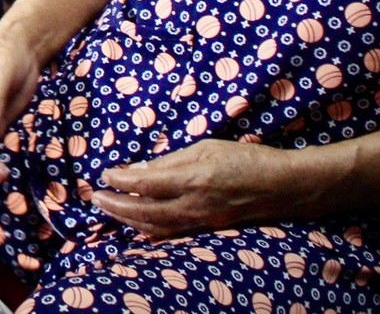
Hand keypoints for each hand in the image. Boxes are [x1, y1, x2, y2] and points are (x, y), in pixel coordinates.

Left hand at [93, 140, 305, 237]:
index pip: (145, 183)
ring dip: (128, 219)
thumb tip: (140, 169)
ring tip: (109, 209)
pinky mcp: (206, 228)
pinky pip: (171, 232)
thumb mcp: (206, 148)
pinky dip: (149, 229)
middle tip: (96, 198)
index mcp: (193, 179)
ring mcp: (200, 220)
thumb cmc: (246, 159)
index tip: (104, 174)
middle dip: (116, 206)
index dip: (120, 180)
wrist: (282, 187)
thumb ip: (171, 161)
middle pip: (144, 211)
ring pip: (155, 226)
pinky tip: (137, 224)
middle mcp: (193, 205)